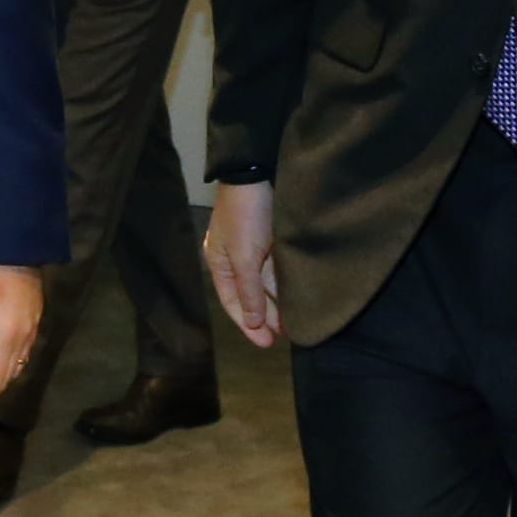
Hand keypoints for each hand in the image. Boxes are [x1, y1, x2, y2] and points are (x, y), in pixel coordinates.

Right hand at [204, 179, 280, 347]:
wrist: (257, 172)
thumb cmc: (244, 217)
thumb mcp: (244, 258)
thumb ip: (249, 292)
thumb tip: (252, 324)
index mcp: (219, 263)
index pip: (234, 303)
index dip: (248, 325)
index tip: (267, 344)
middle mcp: (236, 259)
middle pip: (251, 295)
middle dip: (266, 315)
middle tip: (285, 336)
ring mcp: (255, 248)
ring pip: (267, 283)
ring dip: (279, 301)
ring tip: (294, 322)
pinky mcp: (273, 239)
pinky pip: (278, 269)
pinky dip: (285, 284)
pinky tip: (297, 297)